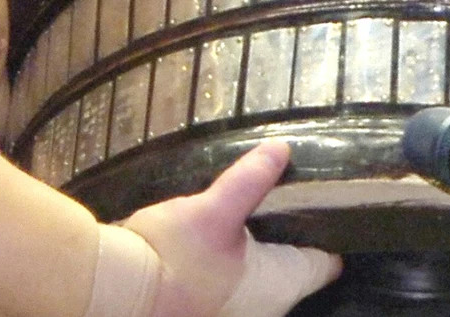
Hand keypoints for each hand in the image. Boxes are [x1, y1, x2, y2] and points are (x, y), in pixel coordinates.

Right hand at [120, 141, 340, 316]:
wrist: (120, 293)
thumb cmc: (175, 256)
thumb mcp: (215, 208)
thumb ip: (250, 180)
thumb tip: (281, 149)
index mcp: (282, 284)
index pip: (324, 264)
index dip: (329, 236)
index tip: (326, 207)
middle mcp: (267, 307)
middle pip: (294, 271)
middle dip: (290, 239)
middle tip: (288, 198)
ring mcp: (238, 313)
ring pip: (263, 279)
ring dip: (260, 253)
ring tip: (255, 214)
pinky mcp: (209, 309)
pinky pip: (236, 284)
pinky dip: (235, 264)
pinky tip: (223, 239)